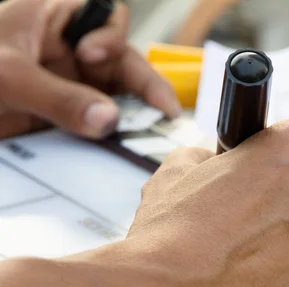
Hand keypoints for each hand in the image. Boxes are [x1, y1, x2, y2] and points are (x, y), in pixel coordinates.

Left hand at [0, 0, 179, 139]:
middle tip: (160, 117)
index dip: (112, 38)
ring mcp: (72, 86)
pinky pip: (100, 126)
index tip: (93, 58)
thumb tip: (108, 121)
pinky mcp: (68, 118)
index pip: (107, 19)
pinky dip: (114, 140)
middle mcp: (72, 52)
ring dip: (133, 119)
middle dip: (142, 90)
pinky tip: (122, 151)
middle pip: (124, 65)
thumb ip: (58, 96)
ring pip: (119, 99)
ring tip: (146, 140)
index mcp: (57, 20)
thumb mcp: (7, 76)